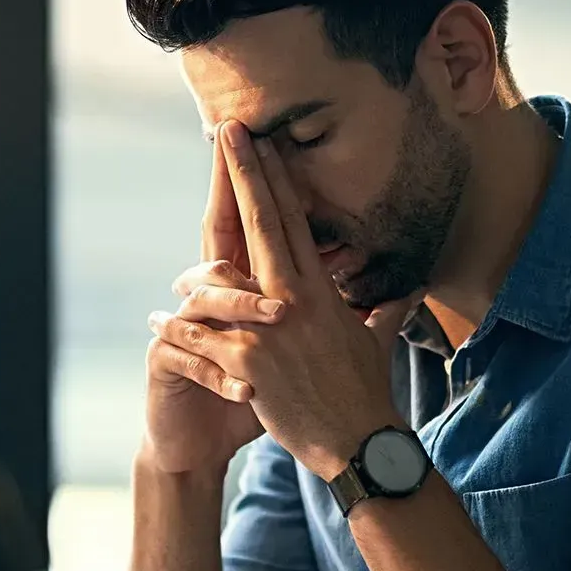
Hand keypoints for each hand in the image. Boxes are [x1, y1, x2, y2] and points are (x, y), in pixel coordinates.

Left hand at [148, 121, 414, 479]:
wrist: (356, 441)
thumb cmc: (365, 393)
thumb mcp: (377, 343)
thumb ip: (385, 309)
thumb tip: (410, 289)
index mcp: (320, 290)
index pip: (294, 220)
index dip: (276, 178)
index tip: (263, 142)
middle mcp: (295, 297)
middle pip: (264, 222)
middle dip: (244, 173)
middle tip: (227, 129)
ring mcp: (270, 326)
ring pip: (225, 272)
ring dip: (197, 256)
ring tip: (180, 240)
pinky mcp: (248, 359)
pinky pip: (204, 334)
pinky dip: (181, 325)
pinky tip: (161, 315)